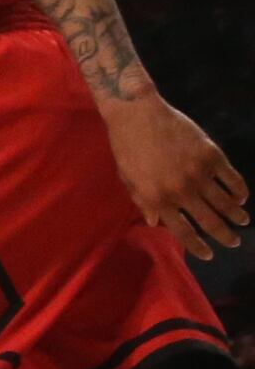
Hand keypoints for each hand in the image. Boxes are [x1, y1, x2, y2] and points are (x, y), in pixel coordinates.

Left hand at [100, 96, 248, 254]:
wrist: (137, 114)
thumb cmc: (127, 146)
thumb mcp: (128, 179)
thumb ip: (142, 202)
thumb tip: (155, 223)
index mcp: (158, 199)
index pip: (184, 232)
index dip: (198, 246)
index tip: (209, 254)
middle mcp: (182, 191)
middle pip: (211, 222)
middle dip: (225, 236)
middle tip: (234, 242)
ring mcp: (199, 174)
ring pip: (226, 203)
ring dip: (237, 215)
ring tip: (242, 221)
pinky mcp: (212, 156)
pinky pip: (233, 179)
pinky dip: (240, 191)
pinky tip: (241, 197)